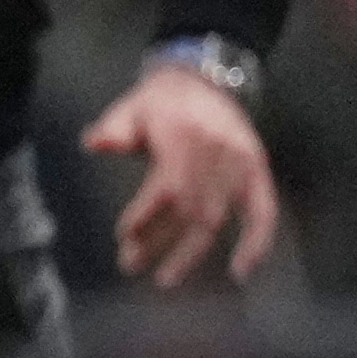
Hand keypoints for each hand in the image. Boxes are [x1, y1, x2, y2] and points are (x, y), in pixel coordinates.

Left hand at [82, 66, 279, 286]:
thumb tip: (92, 144)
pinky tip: (239, 272)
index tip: (125, 236)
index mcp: (184, 136)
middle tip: (131, 265)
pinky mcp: (258, 173)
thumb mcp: (132, 106)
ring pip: (218, 218)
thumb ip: (114, 129)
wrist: (206, 79)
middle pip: (189, 210)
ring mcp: (241, 166)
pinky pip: (264, 214)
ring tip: (166, 278)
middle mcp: (216, 153)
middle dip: (159, 242)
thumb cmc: (162, 100)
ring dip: (191, 252)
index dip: (147, 216)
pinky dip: (256, 245)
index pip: (167, 188)